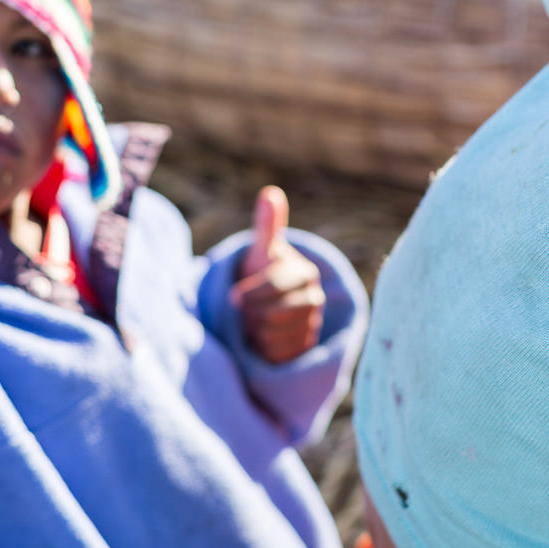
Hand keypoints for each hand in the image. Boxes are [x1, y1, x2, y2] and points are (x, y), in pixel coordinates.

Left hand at [232, 186, 325, 363]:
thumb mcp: (262, 250)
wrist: (267, 304)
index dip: (252, 292)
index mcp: (305, 272)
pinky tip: (260, 337)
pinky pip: (279, 353)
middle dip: (252, 312)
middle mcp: (315, 298)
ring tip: (251, 321)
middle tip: (242, 310)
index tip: (233, 297)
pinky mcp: (306, 348)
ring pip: (275, 334)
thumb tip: (270, 193)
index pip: (278, 285)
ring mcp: (313, 324)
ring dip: (255, 329)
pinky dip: (263, 347)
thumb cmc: (262, 272)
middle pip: (276, 313)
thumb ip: (267, 225)